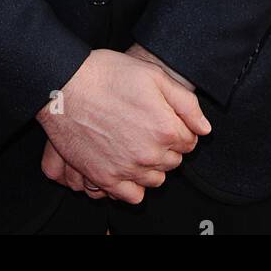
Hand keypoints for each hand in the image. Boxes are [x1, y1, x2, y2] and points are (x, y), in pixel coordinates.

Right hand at [36, 48, 209, 204]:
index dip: (179, 129)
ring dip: (151, 166)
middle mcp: (150, 154)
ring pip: (155, 180)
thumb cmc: (108, 75)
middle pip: (173, 161)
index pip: (190, 142)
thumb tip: (204, 128)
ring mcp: (127, 168)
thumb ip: (186, 103)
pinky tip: (126, 165)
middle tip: (147, 128)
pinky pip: (132, 196)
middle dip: (166, 147)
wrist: (65, 84)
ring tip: (136, 145)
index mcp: (166, 128)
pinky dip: (134, 185)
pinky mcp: (104, 178)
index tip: (165, 119)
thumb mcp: (154, 76)